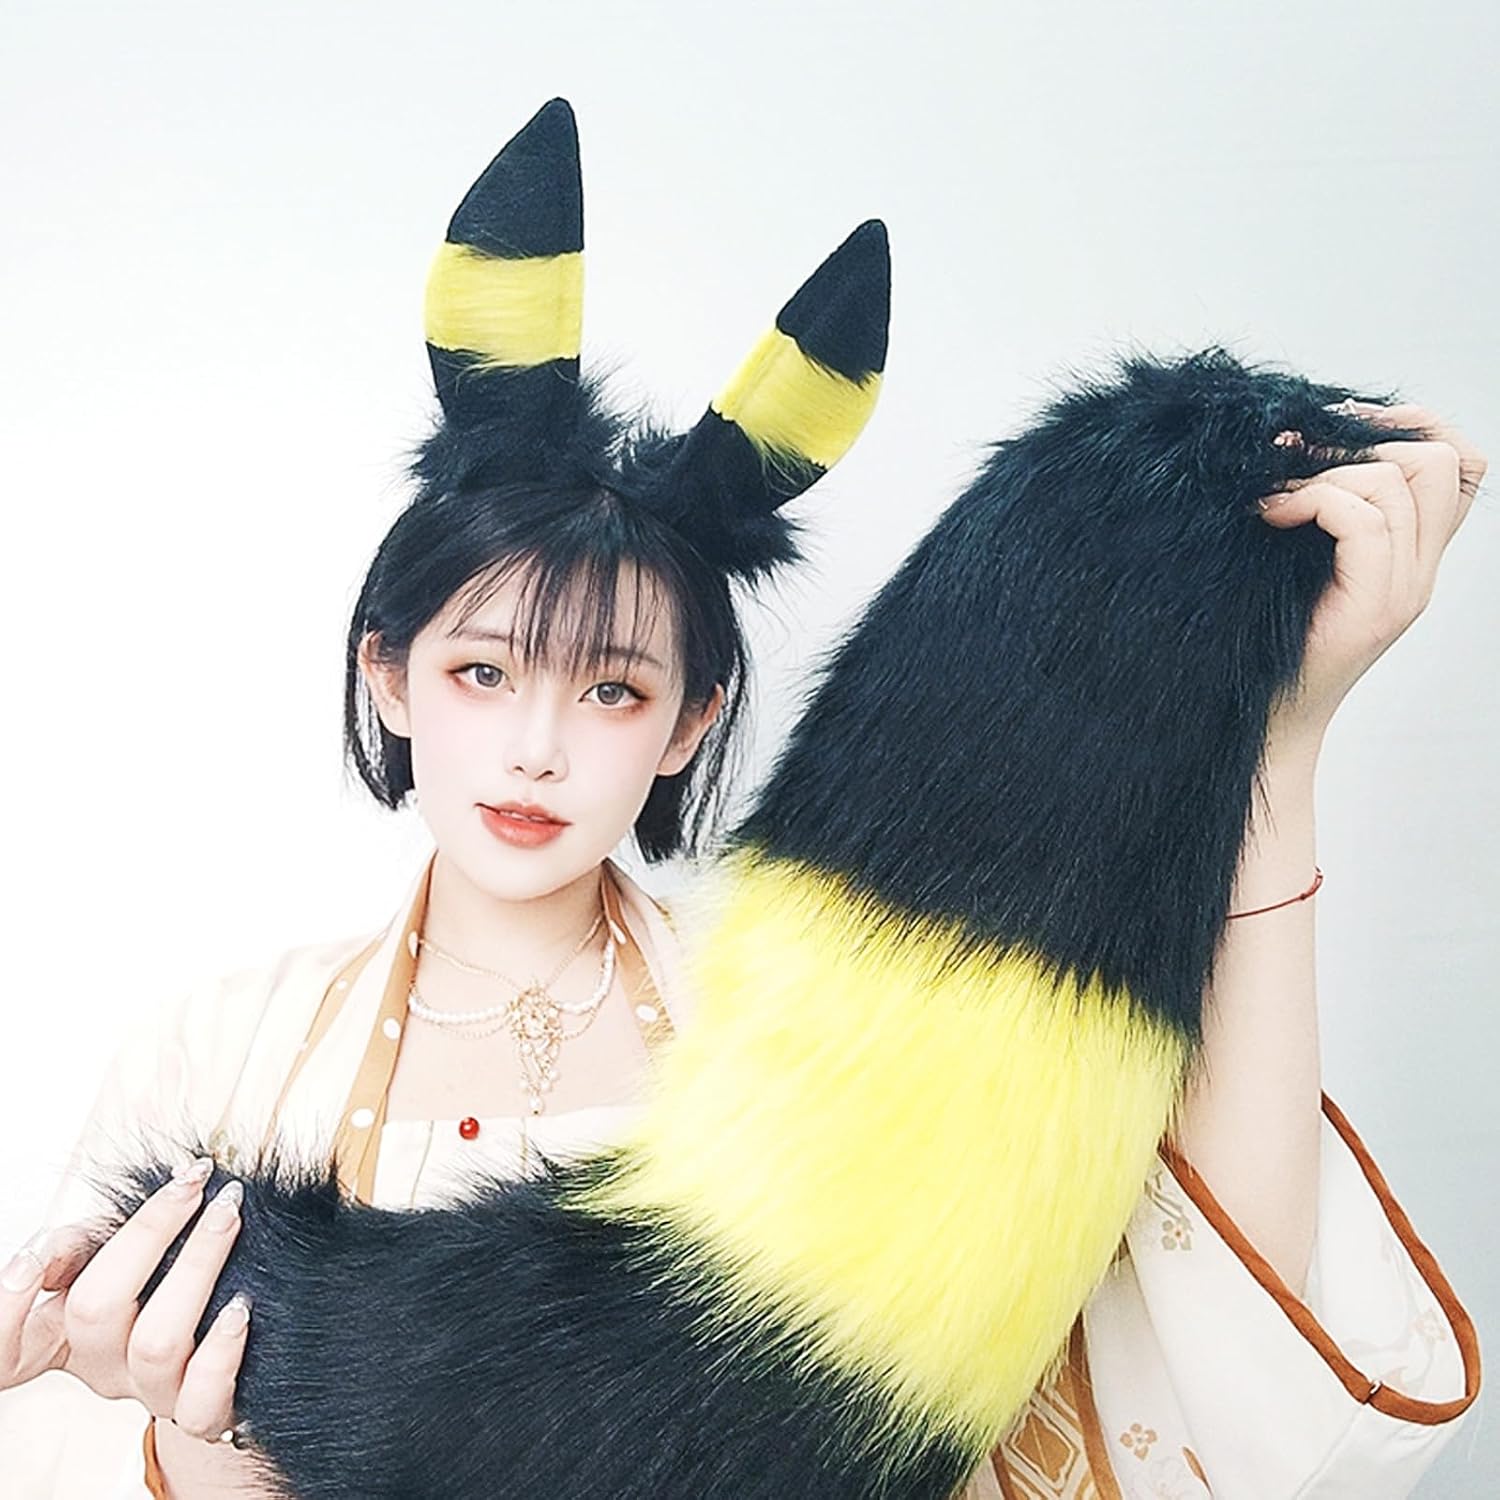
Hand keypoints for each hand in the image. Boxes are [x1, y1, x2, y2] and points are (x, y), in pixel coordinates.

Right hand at [1, 1157, 251, 1442]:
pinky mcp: (203, 1413)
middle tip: (194, 1186)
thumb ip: (89, 1240)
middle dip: (148, 1234)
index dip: (4, 1312)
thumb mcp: (117, 1254)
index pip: (8, 1347)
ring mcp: (150, 1391)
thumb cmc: (167, 1281)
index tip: (31, 1259)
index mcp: (64, 1333)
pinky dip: (223, 1349)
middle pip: (94, 1311)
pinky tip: (239, 1310)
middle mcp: (102, 1365)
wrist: (237, 1338)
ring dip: (198, 1266)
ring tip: (227, 1219)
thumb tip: (83, 1226)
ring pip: (156, 1343)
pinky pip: (203, 1398)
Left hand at [1255, 400, 1486, 740]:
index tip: (1345, 420)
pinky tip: (1267, 515)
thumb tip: (1289, 441)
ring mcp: (1403, 591)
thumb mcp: (1292, 563)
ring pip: (1399, 482)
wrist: (1260, 723)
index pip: (1460, 465)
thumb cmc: (1261, 642)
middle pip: (1436, 460)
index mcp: (1412, 558)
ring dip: (1326, 470)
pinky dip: (1311, 500)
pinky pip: (1364, 520)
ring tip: (1273, 495)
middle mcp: (1420, 572)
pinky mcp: (1373, 609)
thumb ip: (1315, 515)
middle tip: (1292, 455)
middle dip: (1361, 439)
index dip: (1414, 423)